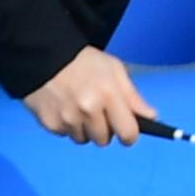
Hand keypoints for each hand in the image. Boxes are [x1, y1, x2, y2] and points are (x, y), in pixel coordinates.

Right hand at [22, 46, 156, 146]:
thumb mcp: (114, 70)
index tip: (126, 130)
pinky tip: (64, 107)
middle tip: (98, 112)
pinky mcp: (50, 124)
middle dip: (104, 130)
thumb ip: (133, 96)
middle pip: (104, 140)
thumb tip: (151, 117)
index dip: (129, 134)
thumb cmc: (84, 61)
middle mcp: (88, 110)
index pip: (128, 133)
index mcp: (108, 95)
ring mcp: (68, 119)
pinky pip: (65, 135)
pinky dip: (67, 126)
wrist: (43, 55)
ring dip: (84, 129)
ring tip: (78, 107)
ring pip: (84, 139)